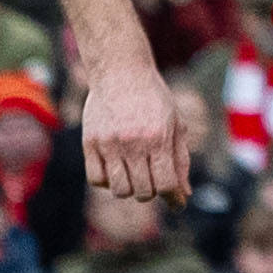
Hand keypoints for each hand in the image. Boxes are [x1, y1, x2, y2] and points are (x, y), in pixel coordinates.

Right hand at [78, 48, 184, 206]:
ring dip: (129, 189)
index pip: (165, 184)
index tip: (175, 199)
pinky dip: (107, 181)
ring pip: (118, 189)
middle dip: (151, 192)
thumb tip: (183, 195)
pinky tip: (116, 168)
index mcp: (158, 138)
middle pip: (142, 191)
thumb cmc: (155, 100)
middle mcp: (133, 143)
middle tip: (153, 179)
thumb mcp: (176, 125)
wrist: (121, 72)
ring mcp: (108, 143)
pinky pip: (96, 179)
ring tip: (135, 173)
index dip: (172, 196)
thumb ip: (180, 160)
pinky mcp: (89, 142)